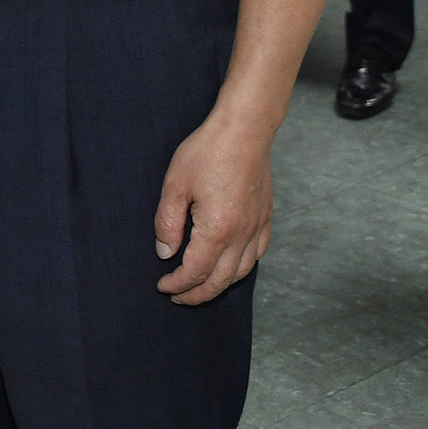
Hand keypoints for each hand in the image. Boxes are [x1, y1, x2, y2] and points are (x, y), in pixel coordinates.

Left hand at [153, 114, 272, 303]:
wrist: (244, 131)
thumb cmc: (207, 152)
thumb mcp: (175, 185)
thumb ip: (168, 223)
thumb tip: (165, 253)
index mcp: (217, 230)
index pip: (195, 271)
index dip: (177, 284)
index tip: (162, 286)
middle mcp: (242, 235)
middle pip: (220, 280)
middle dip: (197, 294)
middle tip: (177, 298)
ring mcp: (257, 228)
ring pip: (241, 272)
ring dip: (219, 285)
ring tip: (200, 287)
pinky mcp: (266, 219)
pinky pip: (257, 255)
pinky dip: (241, 269)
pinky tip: (230, 266)